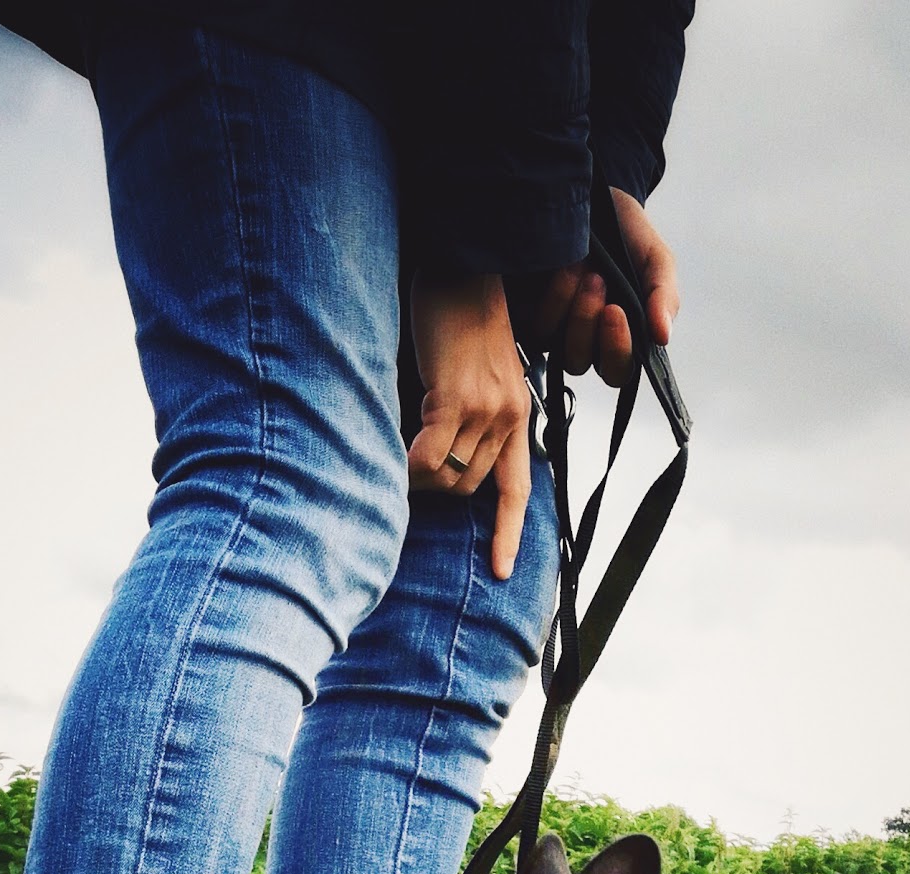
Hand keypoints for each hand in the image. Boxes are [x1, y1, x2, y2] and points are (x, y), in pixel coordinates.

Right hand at [407, 272, 531, 580]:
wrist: (462, 264)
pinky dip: (408, 465)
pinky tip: (392, 453)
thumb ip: (461, 412)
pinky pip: (429, 457)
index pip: (516, 488)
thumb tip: (432, 456)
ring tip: (396, 454)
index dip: (506, 532)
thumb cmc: (457, 314)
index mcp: (516, 414)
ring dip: (417, 479)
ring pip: (448, 478)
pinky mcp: (457, 397)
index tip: (499, 572)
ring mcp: (486, 409)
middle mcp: (508, 416)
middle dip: (434, 491)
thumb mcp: (470, 371)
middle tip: (404, 469)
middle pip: (468, 490)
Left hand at [534, 187, 678, 384]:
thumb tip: (663, 336)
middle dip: (587, 326)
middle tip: (597, 281)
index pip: (618, 370)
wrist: (591, 196)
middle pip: (582, 363)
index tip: (615, 312)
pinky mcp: (527, 314)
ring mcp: (554, 329)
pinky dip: (549, 300)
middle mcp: (585, 340)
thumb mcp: (654, 259)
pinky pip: (533, 326)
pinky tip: (561, 268)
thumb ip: (664, 296)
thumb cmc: (625, 232)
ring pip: (555, 346)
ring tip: (580, 268)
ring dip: (569, 310)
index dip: (617, 351)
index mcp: (619, 336)